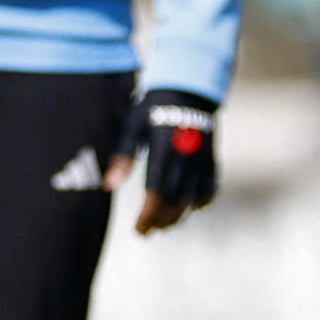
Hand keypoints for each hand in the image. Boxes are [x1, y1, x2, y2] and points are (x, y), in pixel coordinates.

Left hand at [108, 88, 219, 232]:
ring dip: (178, 216)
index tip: (139, 229)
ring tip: (163, 225)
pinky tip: (188, 208)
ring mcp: (202, 159)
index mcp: (163, 150)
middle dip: (161, 220)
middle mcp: (185, 157)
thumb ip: (122, 157)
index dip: (148, 216)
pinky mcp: (211, 159)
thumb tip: (108, 186)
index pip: (156, 193)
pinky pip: (210, 188)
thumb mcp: (133, 127)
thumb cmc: (152, 108)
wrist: (187, 89)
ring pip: (192, 199)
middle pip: (175, 201)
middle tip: (147, 230)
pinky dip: (200, 201)